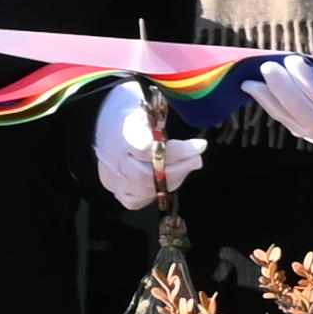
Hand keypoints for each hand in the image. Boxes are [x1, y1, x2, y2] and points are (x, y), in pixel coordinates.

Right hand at [91, 80, 206, 214]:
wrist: (112, 129)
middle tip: (196, 159)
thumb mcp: (149, 112)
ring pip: (145, 190)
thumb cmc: (136, 120)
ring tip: (187, 166)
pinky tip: (167, 181)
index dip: (177, 151)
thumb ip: (166, 123)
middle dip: (179, 169)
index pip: (147, 149)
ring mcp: (114, 178)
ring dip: (173, 180)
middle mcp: (115, 159)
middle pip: (147, 175)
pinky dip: (155, 193)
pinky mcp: (116, 190)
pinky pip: (136, 201)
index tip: (200, 145)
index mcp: (123, 135)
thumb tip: (190, 130)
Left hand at [245, 57, 312, 152]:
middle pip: (299, 106)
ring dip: (265, 94)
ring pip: (285, 113)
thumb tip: (306, 62)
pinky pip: (279, 116)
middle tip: (268, 66)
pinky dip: (265, 101)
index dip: (306, 77)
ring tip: (250, 80)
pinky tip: (254, 89)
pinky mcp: (298, 132)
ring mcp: (311, 133)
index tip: (294, 60)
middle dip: (281, 85)